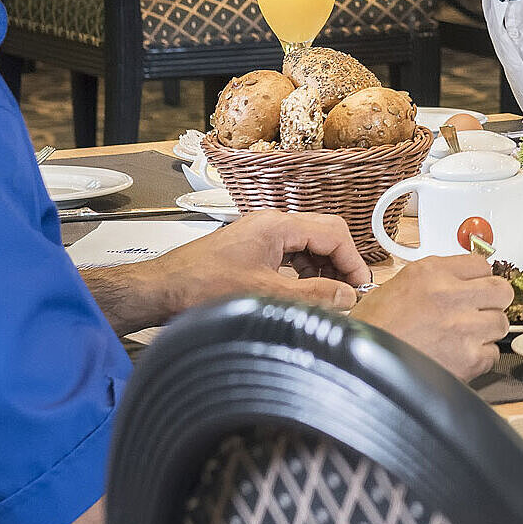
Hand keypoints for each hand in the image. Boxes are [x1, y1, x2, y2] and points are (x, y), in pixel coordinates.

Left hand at [102, 209, 368, 330]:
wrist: (162, 290)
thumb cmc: (201, 287)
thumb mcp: (266, 295)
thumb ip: (312, 296)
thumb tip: (347, 297)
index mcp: (278, 225)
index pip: (334, 232)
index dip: (352, 260)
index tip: (361, 287)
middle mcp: (271, 223)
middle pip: (323, 235)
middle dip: (339, 265)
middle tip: (349, 295)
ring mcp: (259, 235)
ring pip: (306, 247)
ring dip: (321, 272)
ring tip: (327, 300)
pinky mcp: (250, 250)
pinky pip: (288, 256)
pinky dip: (302, 274)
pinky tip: (301, 296)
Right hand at [357, 254, 511, 381]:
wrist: (360, 363)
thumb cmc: (373, 328)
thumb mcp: (398, 284)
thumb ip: (434, 278)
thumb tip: (461, 279)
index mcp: (430, 272)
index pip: (481, 263)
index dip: (479, 278)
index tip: (477, 287)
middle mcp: (449, 295)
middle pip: (502, 290)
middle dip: (493, 301)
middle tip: (480, 310)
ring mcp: (462, 327)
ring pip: (501, 323)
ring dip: (487, 330)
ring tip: (466, 336)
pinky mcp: (469, 358)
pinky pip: (492, 354)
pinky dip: (479, 358)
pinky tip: (459, 356)